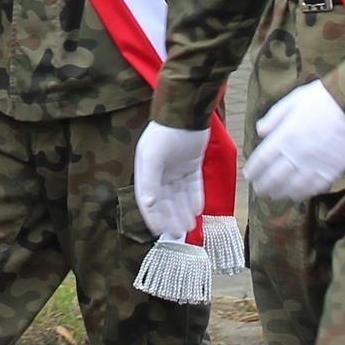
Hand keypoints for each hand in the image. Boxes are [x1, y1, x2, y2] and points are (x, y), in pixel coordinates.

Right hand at [133, 123, 210, 238]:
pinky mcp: (191, 165)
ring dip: (183, 211)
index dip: (153, 217)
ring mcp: (176, 169)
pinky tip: (199, 210)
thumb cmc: (165, 132)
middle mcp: (159, 172)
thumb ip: (150, 181)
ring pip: (179, 196)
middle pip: (165, 201)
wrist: (186, 111)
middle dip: (171, 218)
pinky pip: (193, 186)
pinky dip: (195, 198)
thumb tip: (148, 204)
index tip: (160, 232)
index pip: (147, 200)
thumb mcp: (153, 157)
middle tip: (179, 233)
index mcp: (145, 171)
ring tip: (190, 226)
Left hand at [244, 81, 344, 199]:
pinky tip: (297, 195)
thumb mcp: (294, 100)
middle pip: (274, 177)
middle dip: (264, 185)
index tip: (248, 175)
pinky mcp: (331, 172)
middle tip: (258, 189)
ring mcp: (314, 166)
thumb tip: (260, 131)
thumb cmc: (325, 99)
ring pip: (292, 187)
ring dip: (280, 193)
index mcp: (285, 136)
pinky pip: (313, 189)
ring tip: (274, 195)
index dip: (254, 169)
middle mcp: (296, 154)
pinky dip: (302, 194)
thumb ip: (275, 117)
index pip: (263, 159)